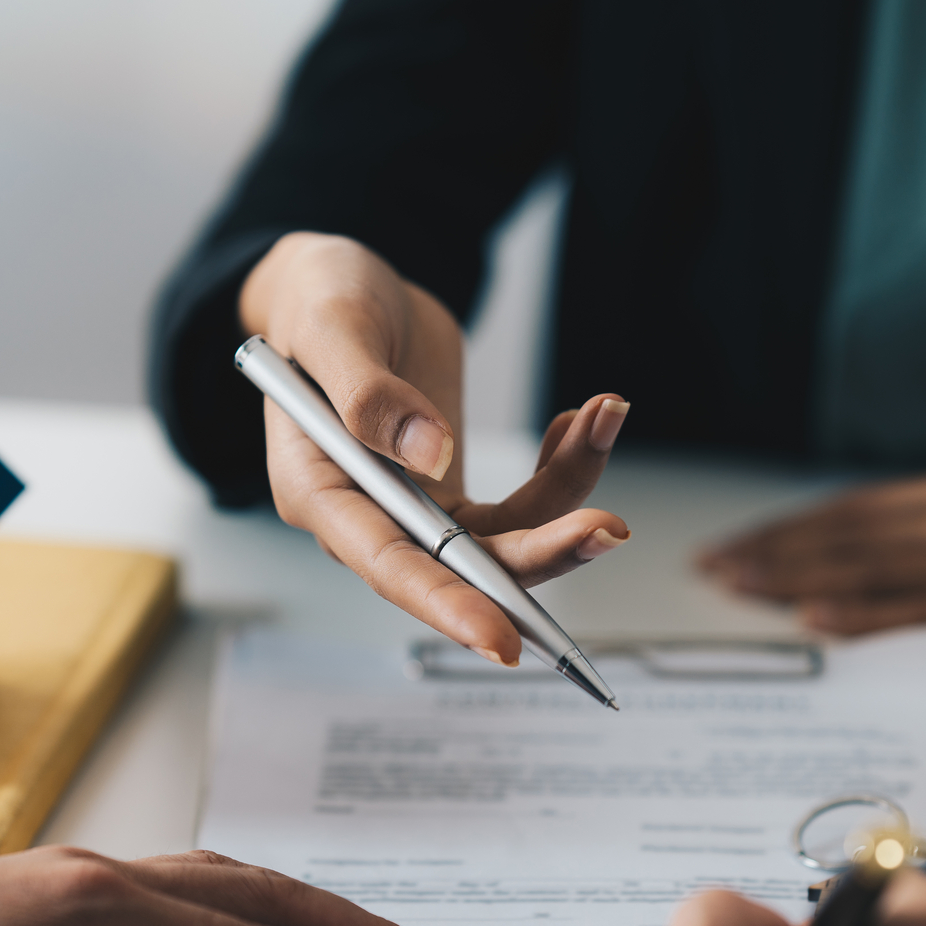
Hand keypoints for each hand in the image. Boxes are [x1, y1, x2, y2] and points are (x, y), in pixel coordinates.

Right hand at [241, 232, 631, 665]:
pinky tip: (580, 424)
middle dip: (542, 553)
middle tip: (607, 529)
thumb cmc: (318, 300)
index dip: (447, 605)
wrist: (345, 287)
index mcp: (318, 490)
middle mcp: (369, 516)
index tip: (502, 638)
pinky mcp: (452, 492)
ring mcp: (417, 510)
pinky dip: (561, 469)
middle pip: (463, 567)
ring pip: (507, 541)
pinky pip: (521, 506)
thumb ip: (370, 393)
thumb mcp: (331, 325)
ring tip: (604, 419)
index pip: (388, 566)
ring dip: (568, 494)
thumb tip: (432, 454)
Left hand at [698, 459, 925, 649]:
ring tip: (735, 587)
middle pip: (855, 531)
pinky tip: (818, 617)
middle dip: (774, 548)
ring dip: (798, 575)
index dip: (796, 525)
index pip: (867, 509)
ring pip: (879, 566)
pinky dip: (870, 612)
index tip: (741, 540)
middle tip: (707, 565)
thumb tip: (916, 559)